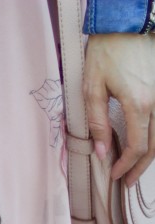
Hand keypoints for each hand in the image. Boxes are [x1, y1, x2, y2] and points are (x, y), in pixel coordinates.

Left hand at [84, 33, 154, 185]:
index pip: (136, 147)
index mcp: (139, 104)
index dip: (125, 166)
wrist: (126, 23)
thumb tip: (102, 152)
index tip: (114, 176)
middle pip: (154, 146)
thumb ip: (98, 123)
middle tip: (127, 181)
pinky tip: (144, 146)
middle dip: (140, 168)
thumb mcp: (93, 89)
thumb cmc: (106, 52)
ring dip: (150, 155)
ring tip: (136, 168)